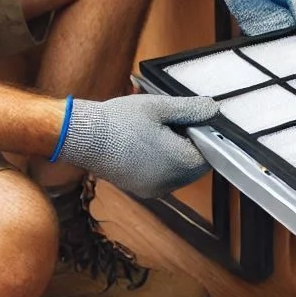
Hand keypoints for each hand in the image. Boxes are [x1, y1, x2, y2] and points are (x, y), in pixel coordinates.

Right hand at [58, 94, 218, 198]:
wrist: (82, 137)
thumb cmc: (120, 121)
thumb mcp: (161, 107)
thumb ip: (191, 110)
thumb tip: (213, 110)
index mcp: (181, 164)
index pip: (210, 153)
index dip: (203, 134)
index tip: (190, 118)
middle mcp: (171, 183)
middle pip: (195, 164)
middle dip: (189, 142)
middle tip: (170, 121)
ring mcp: (154, 189)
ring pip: (178, 170)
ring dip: (174, 152)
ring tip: (156, 130)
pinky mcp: (140, 190)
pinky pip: (161, 176)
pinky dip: (160, 161)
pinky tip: (145, 142)